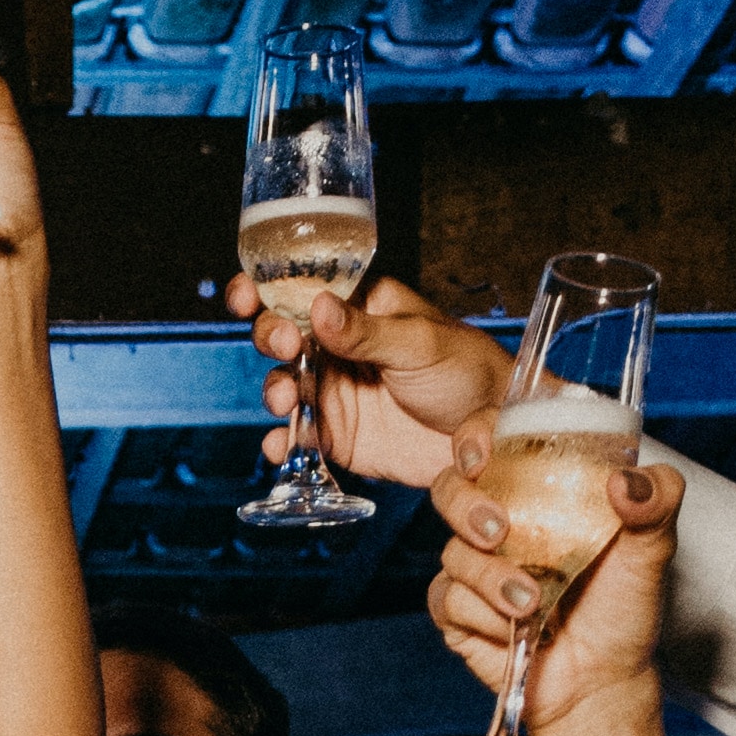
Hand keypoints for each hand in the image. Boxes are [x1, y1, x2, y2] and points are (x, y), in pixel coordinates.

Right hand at [231, 275, 510, 490]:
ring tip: (288, 400)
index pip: (302, 289)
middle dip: (271, 339)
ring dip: (276, 391)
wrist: (488, 431)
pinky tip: (281, 447)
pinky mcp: (337, 436)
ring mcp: (335, 392)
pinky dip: (283, 443)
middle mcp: (338, 347)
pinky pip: (298, 438)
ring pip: (284, 386)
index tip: (247, 295)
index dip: (266, 288)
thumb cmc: (465, 369)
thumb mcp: (418, 341)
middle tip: (285, 348)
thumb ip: (366, 330)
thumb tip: (318, 307)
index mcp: (358, 309)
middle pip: (282, 336)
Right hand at [428, 429, 681, 735]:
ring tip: (531, 603)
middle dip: (466, 507)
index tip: (481, 453)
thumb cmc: (623, 610)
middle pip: (450, 489)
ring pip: (453, 553)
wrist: (601, 682)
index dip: (475, 437)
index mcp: (539, 491)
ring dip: (489, 578)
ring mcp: (476, 567)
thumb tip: (626, 482)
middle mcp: (502, 522)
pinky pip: (447, 600)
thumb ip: (657, 502)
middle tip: (499, 531)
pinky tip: (514, 628)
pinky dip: (480, 616)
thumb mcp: (653, 549)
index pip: (491, 443)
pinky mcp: (459, 613)